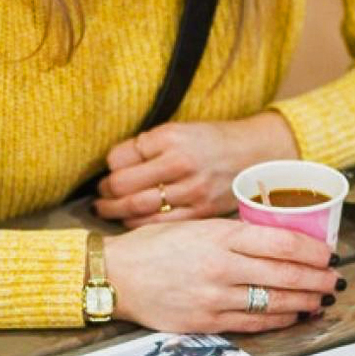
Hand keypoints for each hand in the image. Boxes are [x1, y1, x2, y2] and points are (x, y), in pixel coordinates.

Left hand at [95, 112, 298, 227]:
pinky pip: (161, 224)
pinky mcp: (202, 212)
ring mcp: (193, 190)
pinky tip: (134, 221)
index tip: (107, 175)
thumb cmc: (210, 142)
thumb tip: (112, 166)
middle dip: (106, 196)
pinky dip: (141, 225)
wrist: (255, 155)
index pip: (121, 159)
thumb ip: (146, 147)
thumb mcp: (178, 131)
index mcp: (171, 138)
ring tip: (109, 211)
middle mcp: (181, 163)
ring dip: (117, 212)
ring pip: (139, 209)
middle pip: (125, 187)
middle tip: (99, 199)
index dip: (109, 169)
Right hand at [102, 218, 342, 332]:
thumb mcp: (196, 226)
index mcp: (219, 235)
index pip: (280, 242)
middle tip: (334, 279)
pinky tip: (293, 315)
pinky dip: (279, 319)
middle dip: (316, 278)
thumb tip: (276, 240)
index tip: (328, 253)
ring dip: (304, 301)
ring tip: (320, 299)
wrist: (115, 276)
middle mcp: (220, 266)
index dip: (312, 250)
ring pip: (273, 300)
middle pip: (284, 273)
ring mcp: (214, 296)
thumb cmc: (153, 247)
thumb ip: (233, 234)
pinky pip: (253, 323)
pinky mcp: (206, 321)